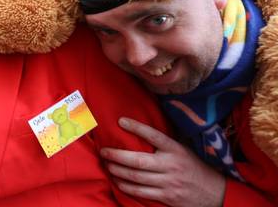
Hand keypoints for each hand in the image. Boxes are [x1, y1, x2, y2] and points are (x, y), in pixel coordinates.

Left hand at [101, 117, 225, 206]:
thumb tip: (140, 131)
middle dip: (116, 155)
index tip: (121, 120)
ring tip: (107, 165)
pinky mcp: (167, 197)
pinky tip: (117, 181)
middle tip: (104, 151)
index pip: (154, 135)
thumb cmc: (194, 168)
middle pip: (138, 160)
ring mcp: (169, 182)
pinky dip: (125, 186)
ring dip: (117, 171)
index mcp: (176, 150)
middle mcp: (171, 165)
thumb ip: (165, 144)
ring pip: (136, 177)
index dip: (137, 127)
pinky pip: (140, 192)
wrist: (215, 193)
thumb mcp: (184, 150)